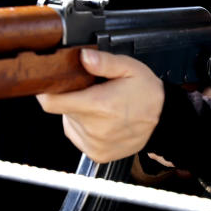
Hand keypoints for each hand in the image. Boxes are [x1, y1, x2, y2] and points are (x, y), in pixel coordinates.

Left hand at [36, 49, 163, 163]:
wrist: (164, 120)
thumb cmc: (147, 93)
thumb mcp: (130, 68)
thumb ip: (104, 62)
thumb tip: (83, 56)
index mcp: (100, 105)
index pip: (52, 102)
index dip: (46, 91)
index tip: (49, 83)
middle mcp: (95, 128)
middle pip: (62, 110)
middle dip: (70, 97)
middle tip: (90, 90)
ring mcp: (95, 144)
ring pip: (69, 123)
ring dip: (77, 113)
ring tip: (100, 106)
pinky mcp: (97, 154)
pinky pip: (77, 137)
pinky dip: (83, 127)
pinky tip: (101, 120)